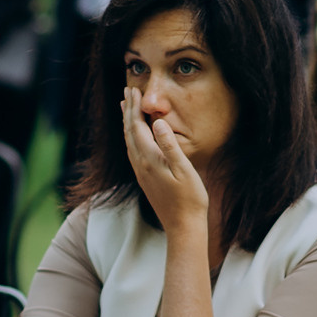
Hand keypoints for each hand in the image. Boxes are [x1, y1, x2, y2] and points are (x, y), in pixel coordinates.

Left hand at [121, 85, 207, 234]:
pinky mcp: (145, 179)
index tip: (134, 90)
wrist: (183, 227)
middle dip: (128, 111)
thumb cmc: (189, 198)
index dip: (135, 107)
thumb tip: (158, 122)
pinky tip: (135, 137)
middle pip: (129, 132)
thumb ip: (170, 145)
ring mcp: (141, 173)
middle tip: (128, 92)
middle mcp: (140, 164)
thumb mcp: (184, 169)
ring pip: (128, 142)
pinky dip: (131, 137)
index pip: (137, 126)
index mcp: (149, 159)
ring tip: (126, 108)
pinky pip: (133, 151)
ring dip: (127, 123)